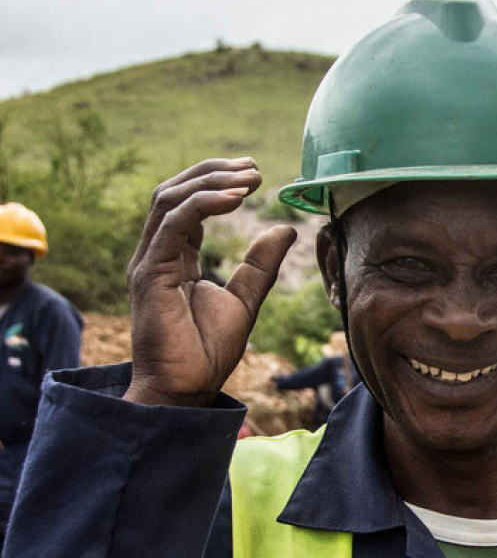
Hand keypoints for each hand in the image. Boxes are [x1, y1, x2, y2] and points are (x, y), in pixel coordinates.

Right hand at [124, 159, 296, 406]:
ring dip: (210, 182)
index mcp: (175, 257)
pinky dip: (203, 205)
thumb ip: (261, 264)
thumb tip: (284, 229)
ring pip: (169, 200)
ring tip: (248, 179)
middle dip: (213, 173)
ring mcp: (150, 261)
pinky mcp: (150, 274)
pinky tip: (234, 200)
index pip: (188, 204)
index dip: (218, 184)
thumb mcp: (245, 299)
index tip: (255, 174)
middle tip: (254, 168)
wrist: (185, 389)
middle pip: (174, 192)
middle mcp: (157, 253)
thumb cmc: (207, 350)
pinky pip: (173, 225)